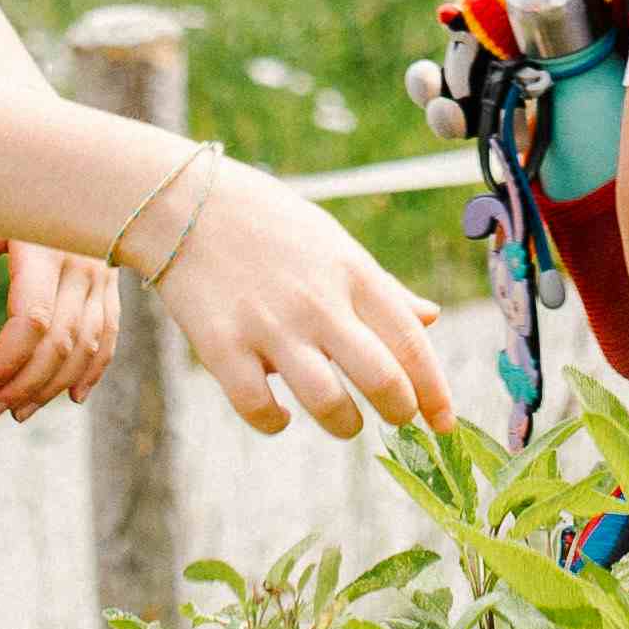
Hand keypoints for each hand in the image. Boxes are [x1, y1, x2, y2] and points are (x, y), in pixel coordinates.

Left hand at [0, 235, 117, 413]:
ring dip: (53, 386)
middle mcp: (82, 261)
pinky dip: (94, 368)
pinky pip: (109, 333)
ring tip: (18, 410)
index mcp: (44, 245)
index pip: (33, 320)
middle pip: (62, 341)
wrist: (56, 159)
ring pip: (88, 345)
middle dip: (25, 384)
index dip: (6, 361)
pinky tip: (72, 395)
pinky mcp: (110, 280)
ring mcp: (103, 273)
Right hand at [146, 163, 455, 439]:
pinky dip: (275, 422)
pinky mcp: (221, 347)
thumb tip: (430, 317)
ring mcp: (269, 326)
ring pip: (328, 402)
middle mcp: (318, 301)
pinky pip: (259, 407)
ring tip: (345, 420)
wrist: (184, 203)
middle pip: (382, 378)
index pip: (411, 341)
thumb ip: (383, 287)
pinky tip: (280, 413)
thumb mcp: (334, 243)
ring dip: (345, 424)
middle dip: (400, 411)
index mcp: (352, 272)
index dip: (435, 390)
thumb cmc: (269, 224)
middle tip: (398, 419)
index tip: (445, 422)